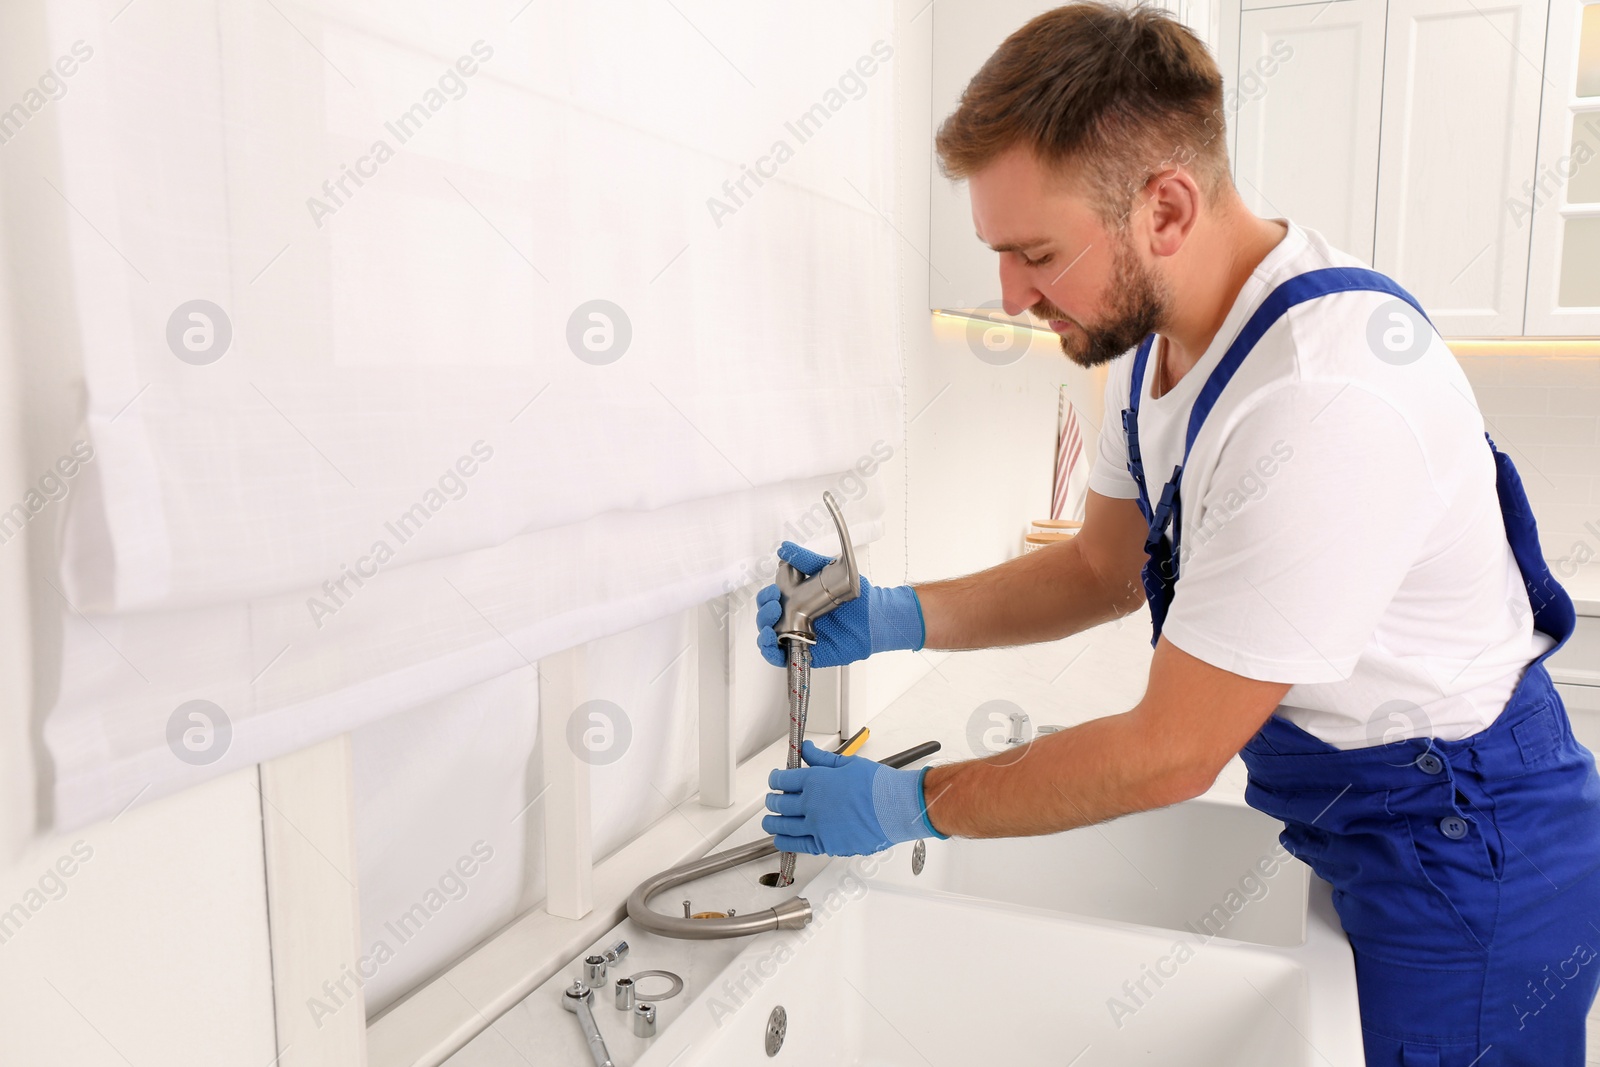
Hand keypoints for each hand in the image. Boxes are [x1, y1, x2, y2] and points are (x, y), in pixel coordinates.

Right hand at [754, 541, 924, 667]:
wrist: (874, 618)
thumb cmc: (854, 598)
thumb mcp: (829, 571)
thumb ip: (807, 561)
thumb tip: (785, 549)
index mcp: (795, 600)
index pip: (770, 599)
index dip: (766, 597)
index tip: (773, 592)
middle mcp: (793, 619)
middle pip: (766, 619)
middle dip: (764, 613)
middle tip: (774, 606)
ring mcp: (798, 637)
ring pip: (769, 639)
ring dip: (763, 634)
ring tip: (770, 629)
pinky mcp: (805, 653)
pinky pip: (782, 657)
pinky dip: (771, 653)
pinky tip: (772, 646)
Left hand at [762, 740, 945, 855]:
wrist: (895, 808)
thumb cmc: (876, 785)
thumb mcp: (846, 763)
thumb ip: (821, 759)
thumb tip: (806, 749)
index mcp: (814, 781)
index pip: (783, 779)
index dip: (775, 778)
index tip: (776, 779)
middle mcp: (811, 805)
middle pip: (779, 803)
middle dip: (773, 800)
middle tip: (772, 799)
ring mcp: (817, 827)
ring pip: (783, 826)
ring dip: (772, 822)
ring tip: (769, 821)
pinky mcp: (826, 844)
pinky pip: (798, 845)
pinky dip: (785, 842)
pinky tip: (781, 840)